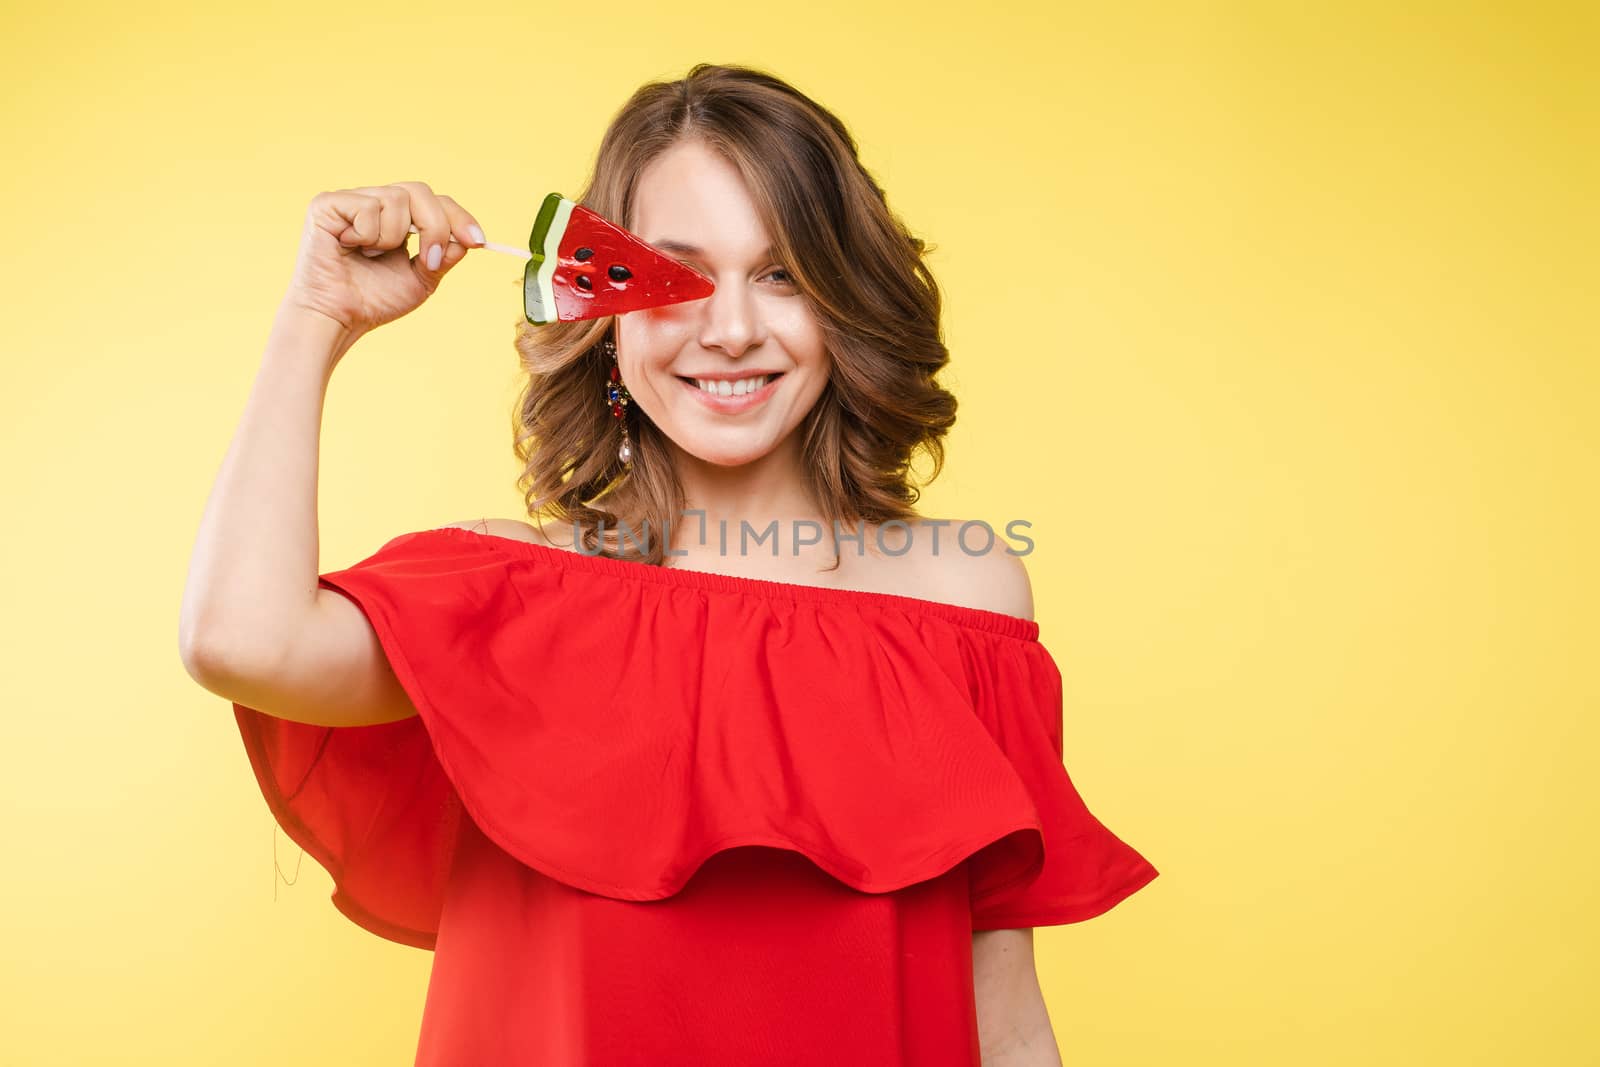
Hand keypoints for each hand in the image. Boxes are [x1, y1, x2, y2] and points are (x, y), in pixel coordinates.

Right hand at [282, 181, 484, 337]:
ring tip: (371, 256)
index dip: (459, 217)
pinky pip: (366, 206)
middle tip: (429, 260)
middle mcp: (375, 202)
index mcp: (397, 218)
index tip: (478, 241)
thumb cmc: (373, 301)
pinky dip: (367, 235)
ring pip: (395, 199)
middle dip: (434, 226)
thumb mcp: (421, 280)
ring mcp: (351, 200)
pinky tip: (350, 248)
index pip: (435, 202)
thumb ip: (443, 258)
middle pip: (420, 191)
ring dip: (392, 238)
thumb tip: (466, 240)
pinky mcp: (327, 204)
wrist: (339, 319)